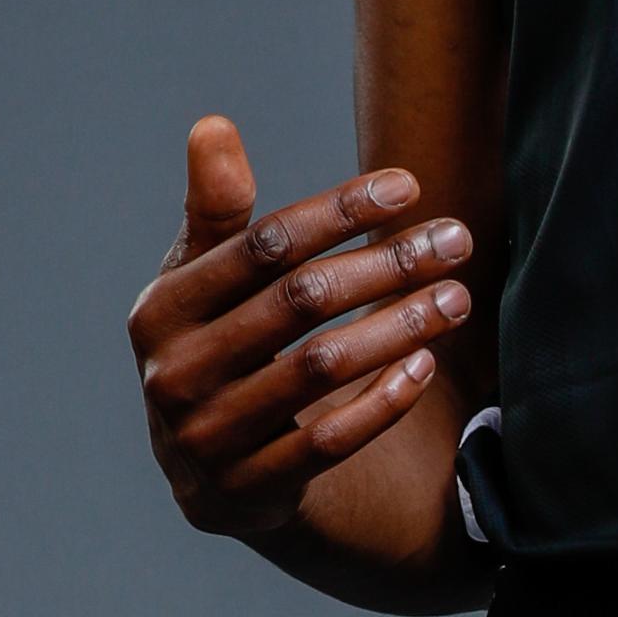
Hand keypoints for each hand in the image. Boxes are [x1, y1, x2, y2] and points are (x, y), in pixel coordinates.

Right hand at [128, 116, 472, 548]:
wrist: (204, 470)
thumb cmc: (216, 345)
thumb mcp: (202, 280)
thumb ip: (215, 211)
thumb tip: (214, 126)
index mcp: (161, 309)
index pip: (261, 245)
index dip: (338, 212)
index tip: (409, 186)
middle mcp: (175, 374)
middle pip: (299, 302)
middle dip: (386, 265)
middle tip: (455, 240)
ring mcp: (209, 438)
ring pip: (322, 369)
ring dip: (400, 327)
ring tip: (457, 297)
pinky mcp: (249, 490)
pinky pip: (331, 440)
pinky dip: (384, 401)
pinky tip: (426, 364)